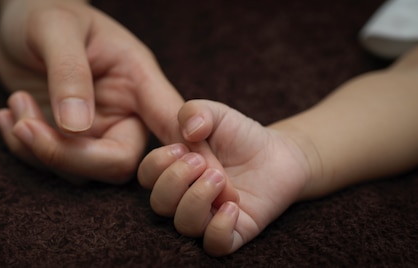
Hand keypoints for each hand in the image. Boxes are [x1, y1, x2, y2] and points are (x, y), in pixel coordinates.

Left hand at [0, 0, 182, 182]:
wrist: (21, 18)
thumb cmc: (47, 11)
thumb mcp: (56, 29)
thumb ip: (69, 73)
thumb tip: (75, 127)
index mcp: (138, 79)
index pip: (170, 121)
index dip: (180, 151)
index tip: (181, 162)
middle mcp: (123, 113)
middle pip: (117, 164)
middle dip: (66, 155)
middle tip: (24, 125)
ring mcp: (94, 131)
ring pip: (79, 172)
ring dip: (36, 148)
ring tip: (15, 102)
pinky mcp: (65, 141)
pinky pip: (50, 166)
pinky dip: (22, 149)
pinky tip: (7, 114)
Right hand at [138, 100, 311, 254]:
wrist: (279, 153)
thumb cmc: (240, 135)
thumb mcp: (216, 113)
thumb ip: (196, 111)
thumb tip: (189, 131)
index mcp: (173, 171)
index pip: (146, 177)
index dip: (158, 163)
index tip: (183, 146)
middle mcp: (184, 198)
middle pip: (159, 204)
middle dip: (176, 179)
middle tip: (201, 160)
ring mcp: (208, 218)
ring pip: (184, 225)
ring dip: (197, 198)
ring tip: (219, 177)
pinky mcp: (234, 232)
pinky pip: (215, 245)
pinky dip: (219, 227)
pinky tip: (233, 205)